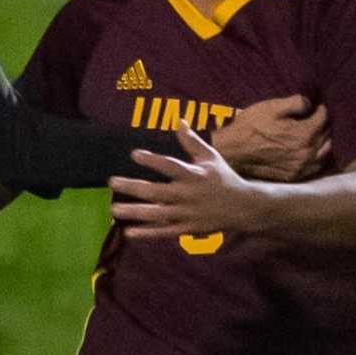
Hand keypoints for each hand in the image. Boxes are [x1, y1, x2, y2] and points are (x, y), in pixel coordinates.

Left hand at [110, 126, 262, 239]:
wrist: (243, 207)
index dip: (152, 160)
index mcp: (194, 175)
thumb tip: (179, 121)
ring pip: (157, 214)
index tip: (134, 154)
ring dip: (135, 212)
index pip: (170, 166)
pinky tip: (128, 232)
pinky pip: (164, 232)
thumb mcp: (211, 157)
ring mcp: (187, 214)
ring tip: (114, 209)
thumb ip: (192, 142)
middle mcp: (189, 195)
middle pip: (157, 192)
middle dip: (133, 187)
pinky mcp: (186, 229)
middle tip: (112, 183)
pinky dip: (147, 234)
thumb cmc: (222, 178)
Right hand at [213, 94, 327, 180]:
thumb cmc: (250, 127)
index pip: (323, 118)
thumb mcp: (271, 107)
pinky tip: (312, 153)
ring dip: (325, 143)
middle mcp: (307, 152)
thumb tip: (310, 103)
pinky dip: (317, 159)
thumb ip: (296, 102)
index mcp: (304, 133)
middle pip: (327, 136)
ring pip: (324, 154)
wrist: (232, 152)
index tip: (317, 106)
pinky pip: (314, 168)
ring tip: (319, 136)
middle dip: (325, 126)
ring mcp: (301, 167)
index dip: (321, 109)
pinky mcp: (293, 176)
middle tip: (319, 119)